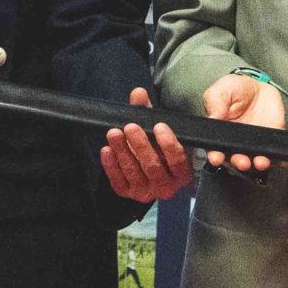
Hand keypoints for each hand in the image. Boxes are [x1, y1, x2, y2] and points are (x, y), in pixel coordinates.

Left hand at [99, 87, 194, 202]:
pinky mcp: (128, 194)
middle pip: (153, 166)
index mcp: (181, 173)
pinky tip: (106, 150)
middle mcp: (167, 187)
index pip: (177, 160)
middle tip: (130, 126)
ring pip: (134, 172)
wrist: (146, 165)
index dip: (168, 143)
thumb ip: (148, 111)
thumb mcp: (155, 128)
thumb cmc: (156, 145)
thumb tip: (138, 93)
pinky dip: (111, 166)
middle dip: (140, 145)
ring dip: (122, 151)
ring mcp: (147, 192)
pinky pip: (118, 182)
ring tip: (113, 133)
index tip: (159, 125)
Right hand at [199, 72, 285, 172]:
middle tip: (242, 162)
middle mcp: (236, 141)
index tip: (217, 157)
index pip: (216, 149)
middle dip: (239, 163)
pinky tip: (281, 159)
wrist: (257, 87)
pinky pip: (275, 151)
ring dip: (258, 163)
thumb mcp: (220, 90)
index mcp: (220, 133)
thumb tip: (212, 118)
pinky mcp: (271, 139)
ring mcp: (254, 142)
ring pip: (256, 158)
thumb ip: (214, 104)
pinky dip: (279, 158)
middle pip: (236, 158)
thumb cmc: (235, 90)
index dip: (216, 155)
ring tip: (260, 161)